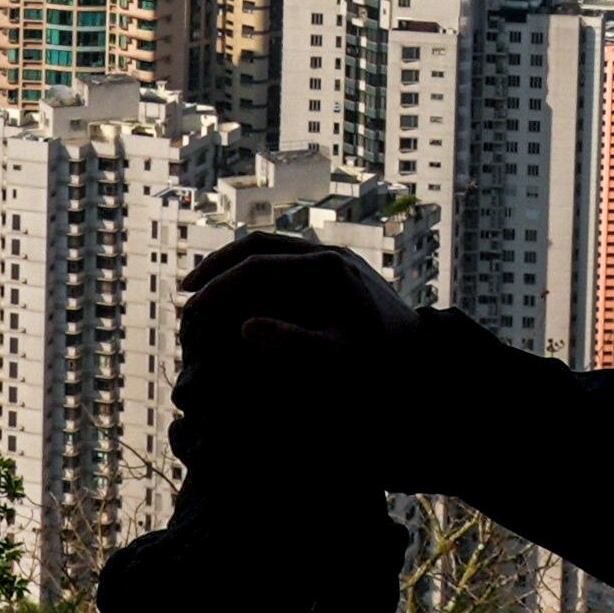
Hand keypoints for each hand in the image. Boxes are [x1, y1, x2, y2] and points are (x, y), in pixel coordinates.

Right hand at [173, 232, 413, 483]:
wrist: (427, 362)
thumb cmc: (384, 368)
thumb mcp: (340, 363)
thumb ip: (295, 344)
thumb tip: (245, 327)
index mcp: (326, 270)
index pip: (257, 266)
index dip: (218, 287)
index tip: (190, 310)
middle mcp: (330, 255)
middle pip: (260, 245)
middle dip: (219, 266)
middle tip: (186, 291)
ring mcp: (335, 260)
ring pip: (273, 249)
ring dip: (236, 267)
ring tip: (207, 292)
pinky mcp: (339, 273)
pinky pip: (288, 262)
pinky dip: (258, 275)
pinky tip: (243, 301)